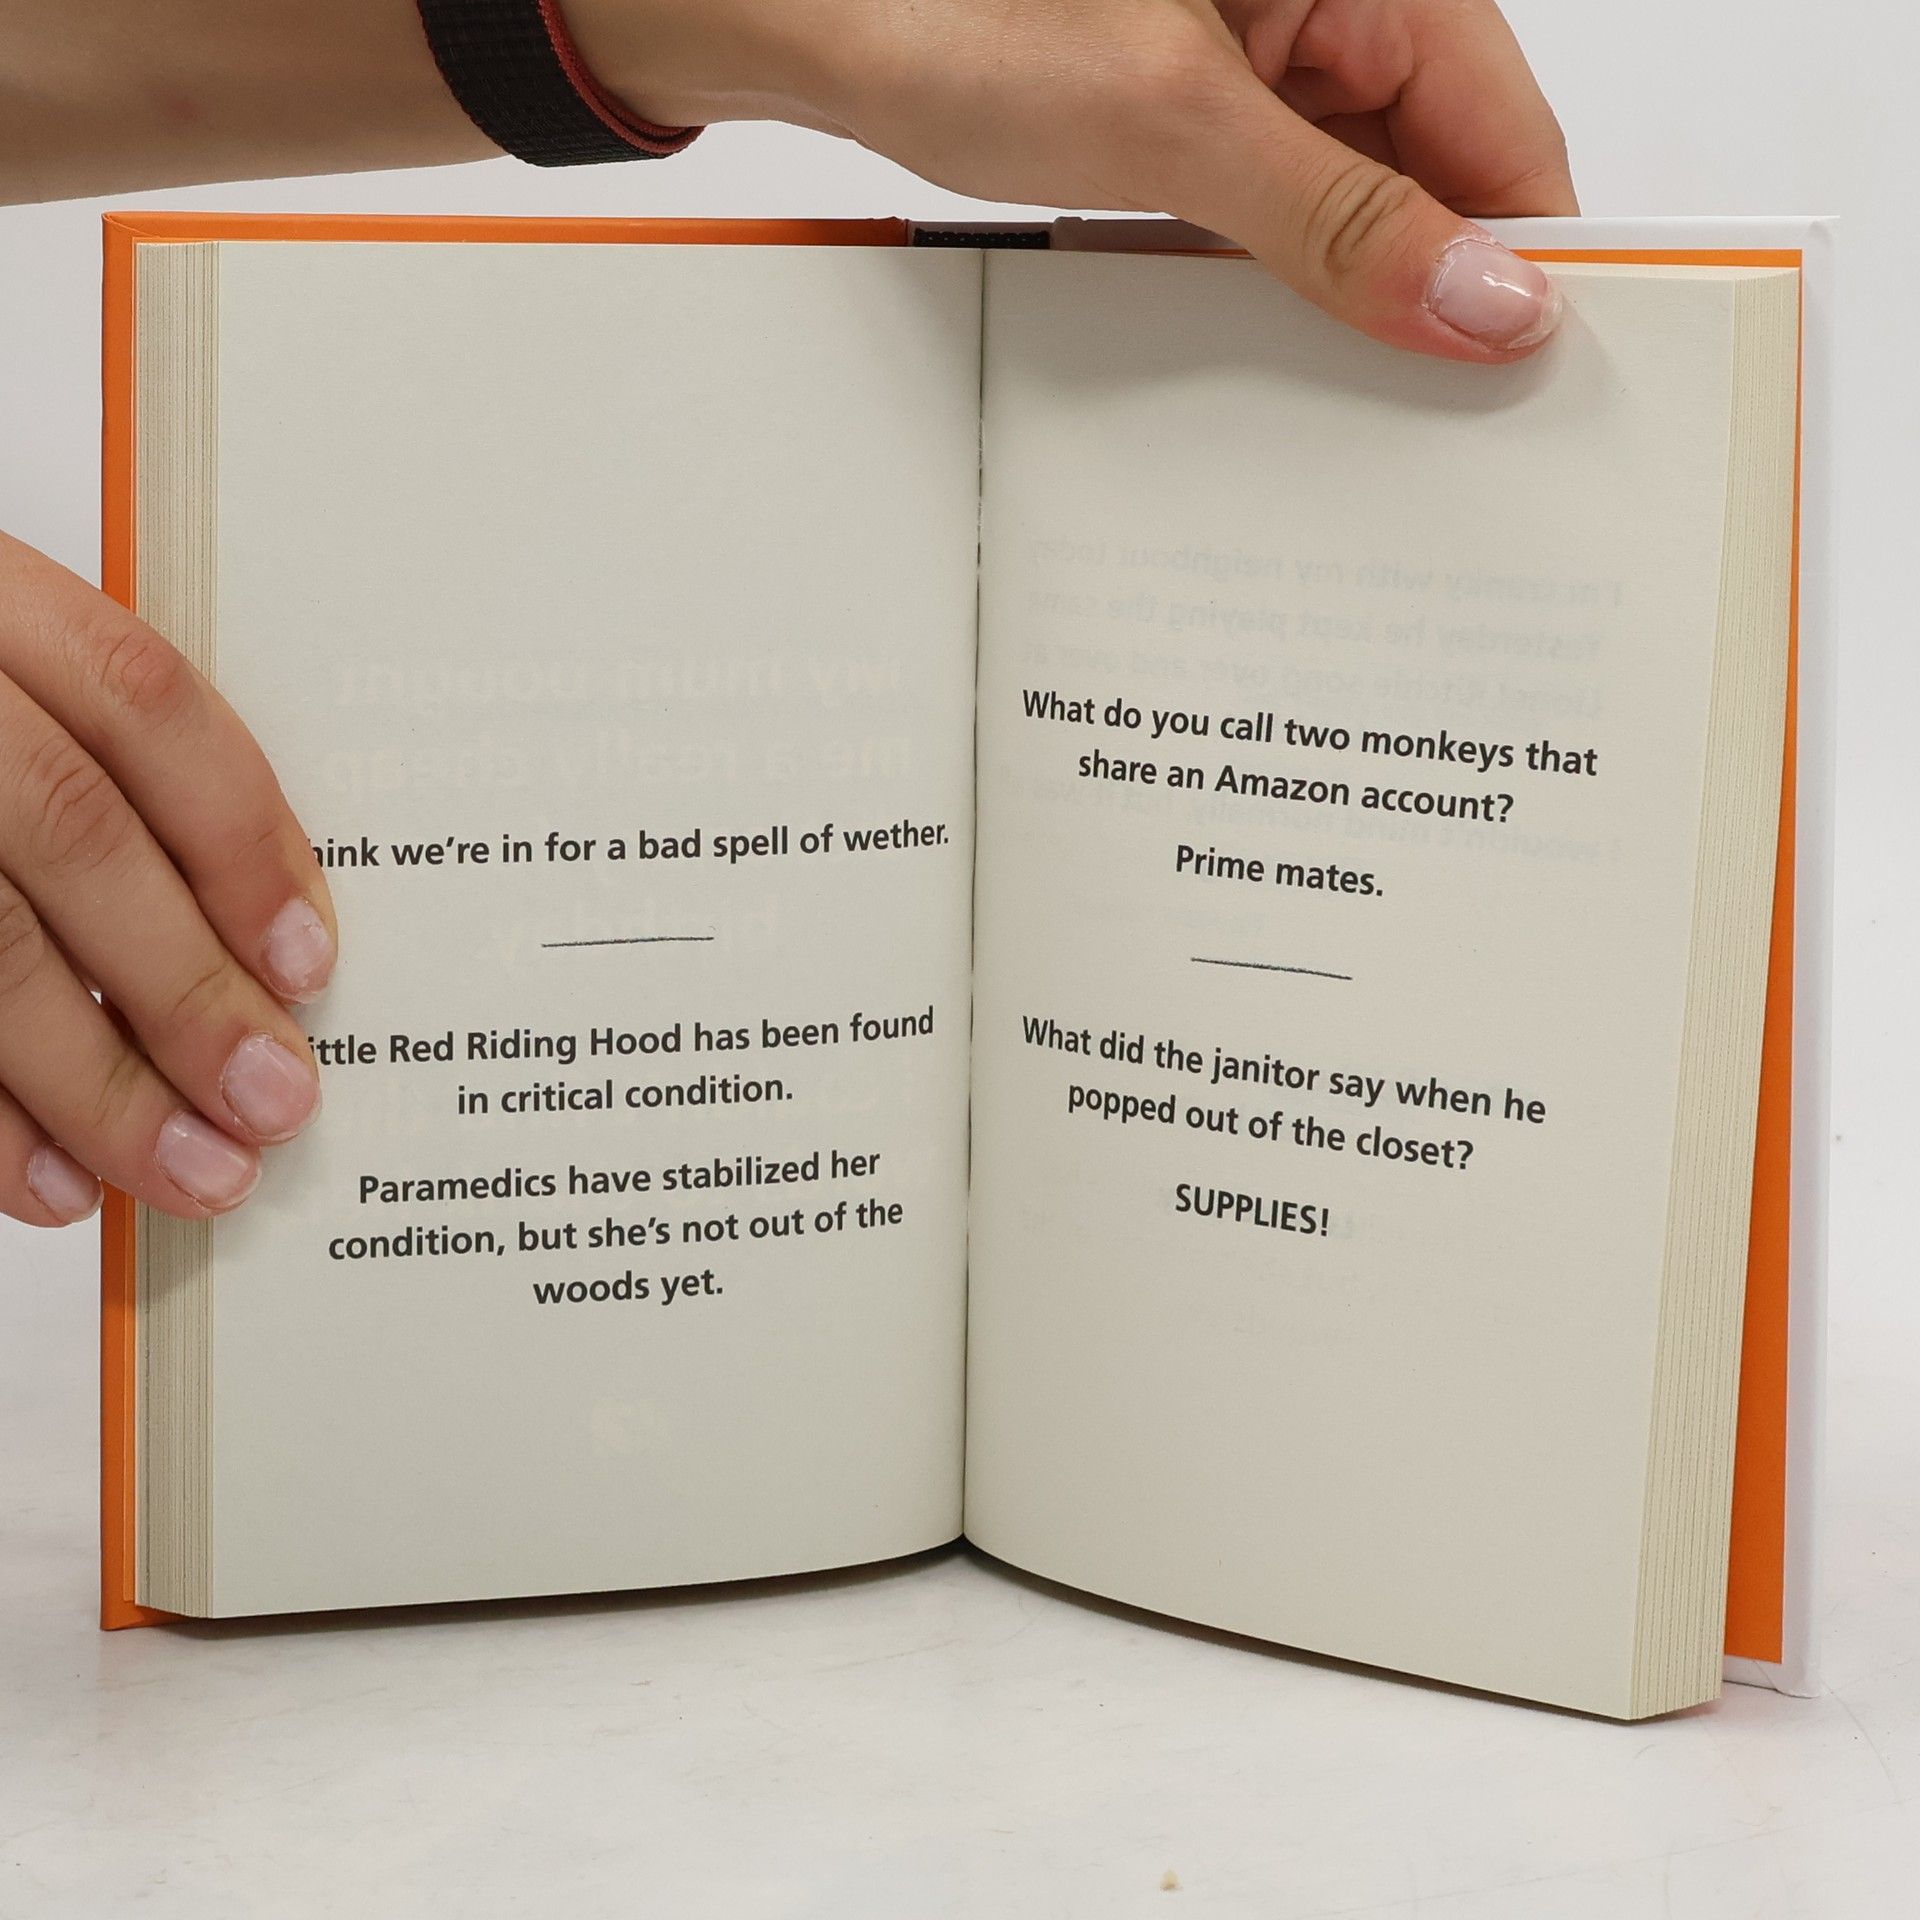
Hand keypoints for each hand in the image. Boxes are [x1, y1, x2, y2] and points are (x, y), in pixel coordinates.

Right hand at [0, 533, 334, 1226]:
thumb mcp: (11, 690)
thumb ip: (98, 775)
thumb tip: (258, 950)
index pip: (140, 701)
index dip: (239, 838)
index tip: (309, 963)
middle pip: (69, 833)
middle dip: (186, 988)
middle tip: (275, 1103)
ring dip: (94, 1083)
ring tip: (191, 1172)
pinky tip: (46, 1183)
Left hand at [574, 0, 1577, 360]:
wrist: (814, 16)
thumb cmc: (962, 12)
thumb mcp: (1175, 127)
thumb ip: (1337, 222)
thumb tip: (1481, 300)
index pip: (1502, 124)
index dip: (1529, 250)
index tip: (1534, 371)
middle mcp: (1322, 9)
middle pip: (1435, 171)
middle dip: (1434, 290)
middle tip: (1442, 419)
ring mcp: (1257, 68)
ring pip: (1353, 203)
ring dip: (1348, 297)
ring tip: (1355, 398)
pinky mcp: (1194, 119)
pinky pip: (1271, 212)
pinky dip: (1272, 281)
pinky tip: (1269, 350)